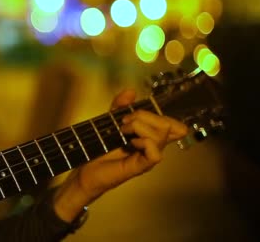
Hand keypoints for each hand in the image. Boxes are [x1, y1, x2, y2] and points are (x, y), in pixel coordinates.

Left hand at [52, 89, 187, 221]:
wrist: (86, 169)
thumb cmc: (99, 148)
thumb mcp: (109, 120)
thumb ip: (120, 105)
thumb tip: (131, 91)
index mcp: (150, 135)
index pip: (174, 124)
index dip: (161, 113)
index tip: (135, 112)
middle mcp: (153, 146)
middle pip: (168, 125)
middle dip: (145, 115)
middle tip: (124, 121)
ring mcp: (147, 157)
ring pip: (161, 135)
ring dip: (139, 126)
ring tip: (122, 130)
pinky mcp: (140, 167)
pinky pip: (155, 154)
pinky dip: (143, 142)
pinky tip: (131, 142)